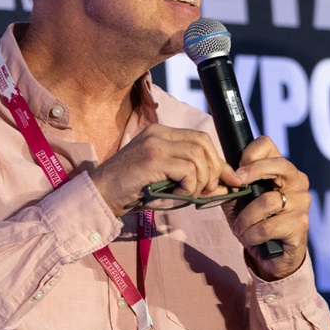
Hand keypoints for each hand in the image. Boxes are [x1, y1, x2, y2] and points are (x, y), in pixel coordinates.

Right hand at [90, 123, 233, 214]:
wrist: (100, 196)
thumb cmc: (134, 192)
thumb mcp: (170, 184)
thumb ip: (196, 181)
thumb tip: (228, 187)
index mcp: (162, 134)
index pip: (201, 138)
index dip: (219, 160)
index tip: (230, 180)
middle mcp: (158, 133)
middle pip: (203, 143)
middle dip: (214, 169)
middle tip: (209, 191)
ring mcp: (154, 143)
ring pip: (198, 156)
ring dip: (201, 181)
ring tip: (188, 195)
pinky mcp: (152, 158)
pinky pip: (187, 169)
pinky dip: (190, 186)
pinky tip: (177, 195)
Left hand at [226, 136, 309, 280]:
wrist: (272, 256)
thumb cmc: (255, 223)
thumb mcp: (237, 202)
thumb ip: (227, 187)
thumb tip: (211, 181)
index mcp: (282, 170)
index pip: (267, 145)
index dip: (249, 154)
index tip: (236, 172)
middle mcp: (297, 182)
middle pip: (278, 164)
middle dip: (252, 173)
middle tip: (237, 184)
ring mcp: (302, 203)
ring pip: (267, 201)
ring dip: (246, 219)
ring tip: (242, 228)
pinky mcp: (300, 225)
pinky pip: (267, 227)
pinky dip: (252, 235)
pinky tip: (251, 240)